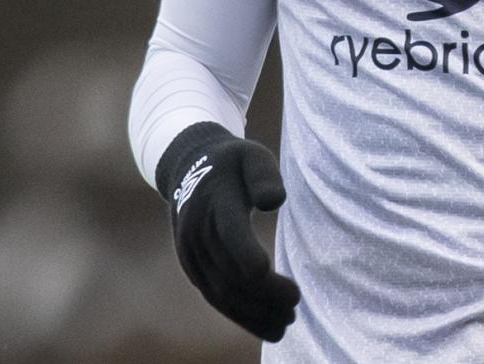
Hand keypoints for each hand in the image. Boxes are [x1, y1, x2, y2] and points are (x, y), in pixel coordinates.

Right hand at [156, 122, 300, 341]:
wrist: (189, 169)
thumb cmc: (233, 163)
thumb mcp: (252, 155)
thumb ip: (264, 174)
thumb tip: (274, 201)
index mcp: (215, 200)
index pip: (229, 232)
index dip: (246, 253)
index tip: (268, 271)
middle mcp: (197, 231)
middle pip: (229, 269)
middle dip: (262, 293)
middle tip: (295, 304)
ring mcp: (192, 254)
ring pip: (222, 291)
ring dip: (253, 312)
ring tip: (286, 323)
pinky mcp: (194, 269)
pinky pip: (216, 297)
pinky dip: (241, 315)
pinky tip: (268, 327)